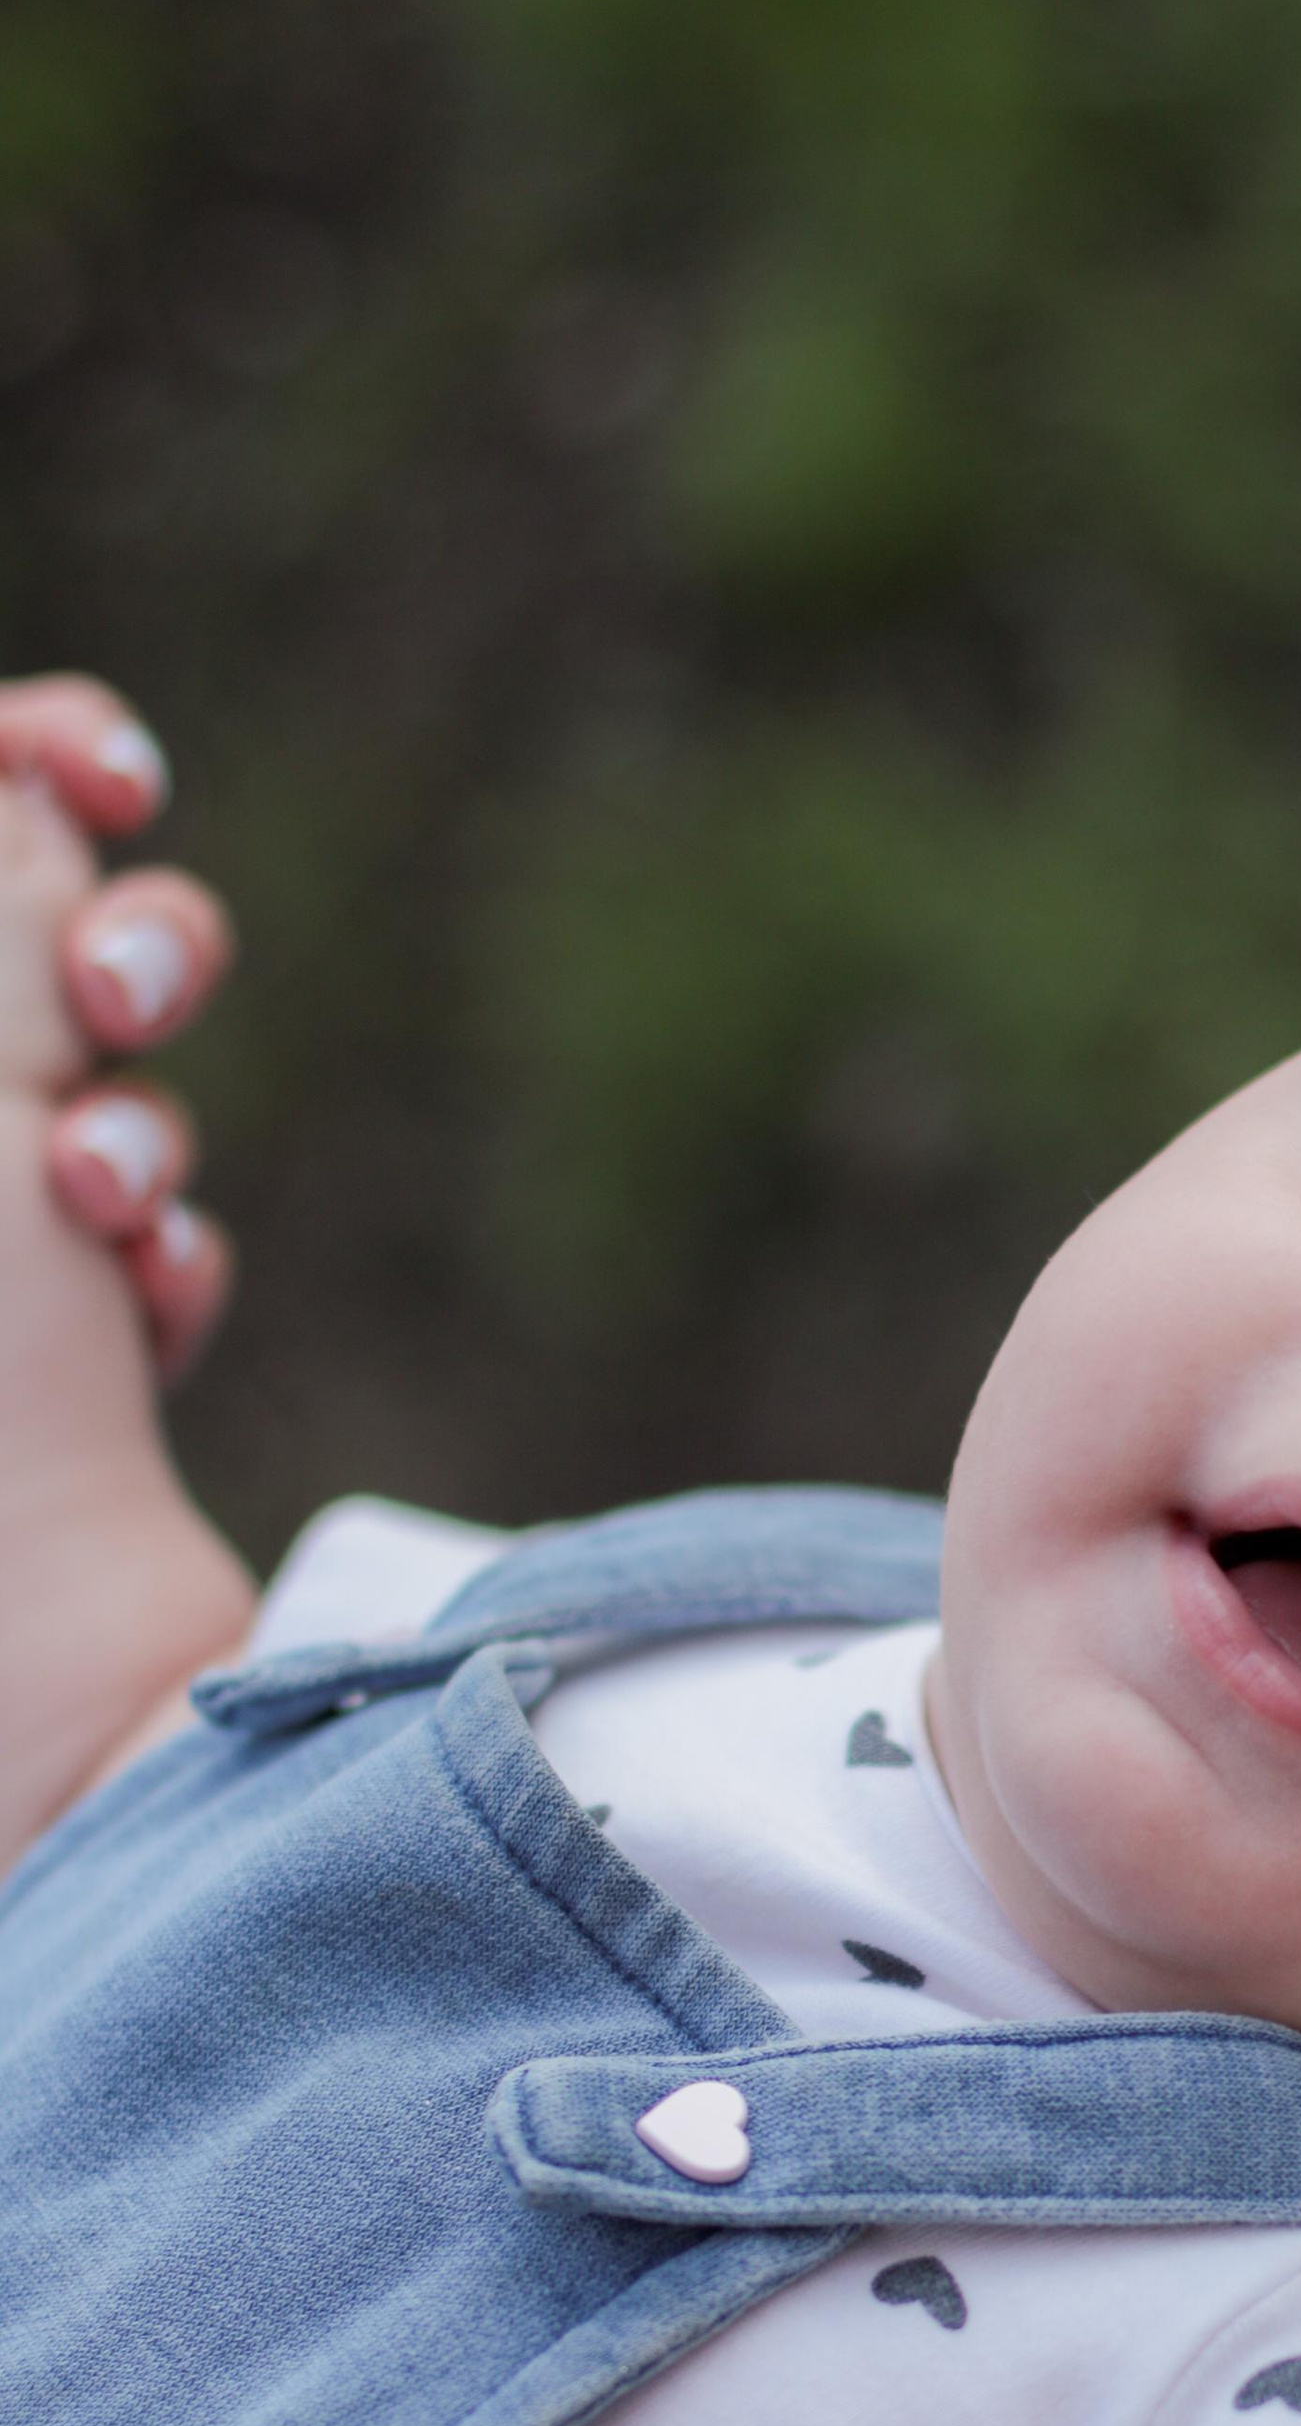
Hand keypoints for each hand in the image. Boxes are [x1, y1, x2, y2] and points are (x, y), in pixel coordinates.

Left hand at [0, 672, 236, 1378]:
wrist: (31, 1667)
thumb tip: (25, 784)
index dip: (11, 757)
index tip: (112, 768)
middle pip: (2, 944)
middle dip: (111, 950)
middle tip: (123, 997)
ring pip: (86, 1088)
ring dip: (140, 1123)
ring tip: (118, 1210)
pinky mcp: (39, 1374)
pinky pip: (134, 1236)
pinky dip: (160, 1258)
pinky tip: (145, 1322)